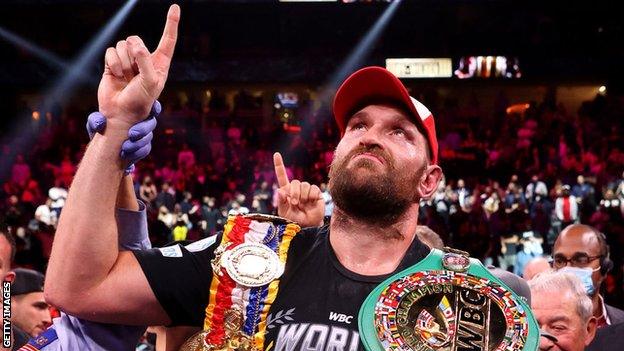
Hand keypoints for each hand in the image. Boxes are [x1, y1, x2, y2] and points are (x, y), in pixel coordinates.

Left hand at [87, 101, 159, 172]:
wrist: (103, 152)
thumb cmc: (99, 132)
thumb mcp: (94, 125)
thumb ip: (95, 120)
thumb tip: (100, 122)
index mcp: (134, 111)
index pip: (151, 106)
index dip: (155, 108)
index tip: (152, 110)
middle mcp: (142, 122)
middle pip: (151, 122)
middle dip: (143, 129)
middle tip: (132, 134)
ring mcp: (144, 136)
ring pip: (148, 137)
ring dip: (138, 143)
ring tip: (125, 148)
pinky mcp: (142, 149)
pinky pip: (145, 149)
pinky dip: (136, 152)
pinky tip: (125, 154)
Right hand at [97, 4, 178, 126]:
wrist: (121, 115)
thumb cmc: (140, 101)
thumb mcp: (150, 82)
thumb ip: (145, 61)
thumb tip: (136, 44)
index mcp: (159, 64)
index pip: (167, 40)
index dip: (171, 23)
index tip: (175, 7)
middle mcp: (144, 60)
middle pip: (136, 39)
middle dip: (133, 53)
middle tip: (134, 71)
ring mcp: (128, 61)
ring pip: (123, 44)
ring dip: (123, 62)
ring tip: (125, 77)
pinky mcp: (112, 63)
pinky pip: (111, 50)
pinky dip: (113, 62)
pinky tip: (116, 75)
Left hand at [273, 152, 323, 226]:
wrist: (308, 226)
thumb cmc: (295, 220)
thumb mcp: (284, 212)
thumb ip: (281, 202)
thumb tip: (280, 190)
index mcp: (287, 191)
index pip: (282, 176)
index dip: (279, 165)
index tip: (276, 154)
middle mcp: (297, 189)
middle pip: (295, 182)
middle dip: (294, 193)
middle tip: (294, 203)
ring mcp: (307, 190)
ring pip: (304, 185)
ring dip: (302, 195)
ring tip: (303, 204)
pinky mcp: (316, 193)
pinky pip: (313, 189)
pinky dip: (311, 196)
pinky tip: (311, 202)